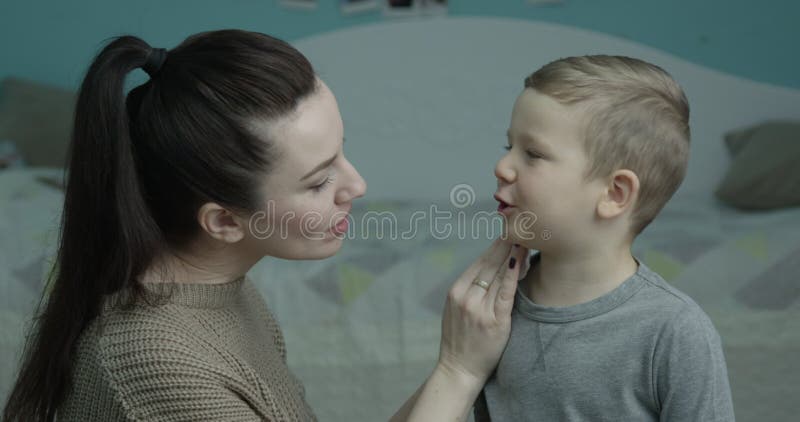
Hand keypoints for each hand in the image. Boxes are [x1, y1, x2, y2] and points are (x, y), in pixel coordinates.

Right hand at [437, 238, 528, 385]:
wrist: (458, 370)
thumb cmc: (461, 341)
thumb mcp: (457, 311)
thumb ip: (471, 291)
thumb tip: (491, 271)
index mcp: (456, 291)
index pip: (480, 262)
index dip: (496, 247)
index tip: (509, 232)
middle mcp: (465, 296)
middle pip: (489, 264)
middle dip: (506, 245)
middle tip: (522, 227)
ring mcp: (478, 308)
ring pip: (499, 275)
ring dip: (515, 256)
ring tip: (528, 240)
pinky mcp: (493, 321)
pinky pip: (505, 293)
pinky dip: (514, 276)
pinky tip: (522, 262)